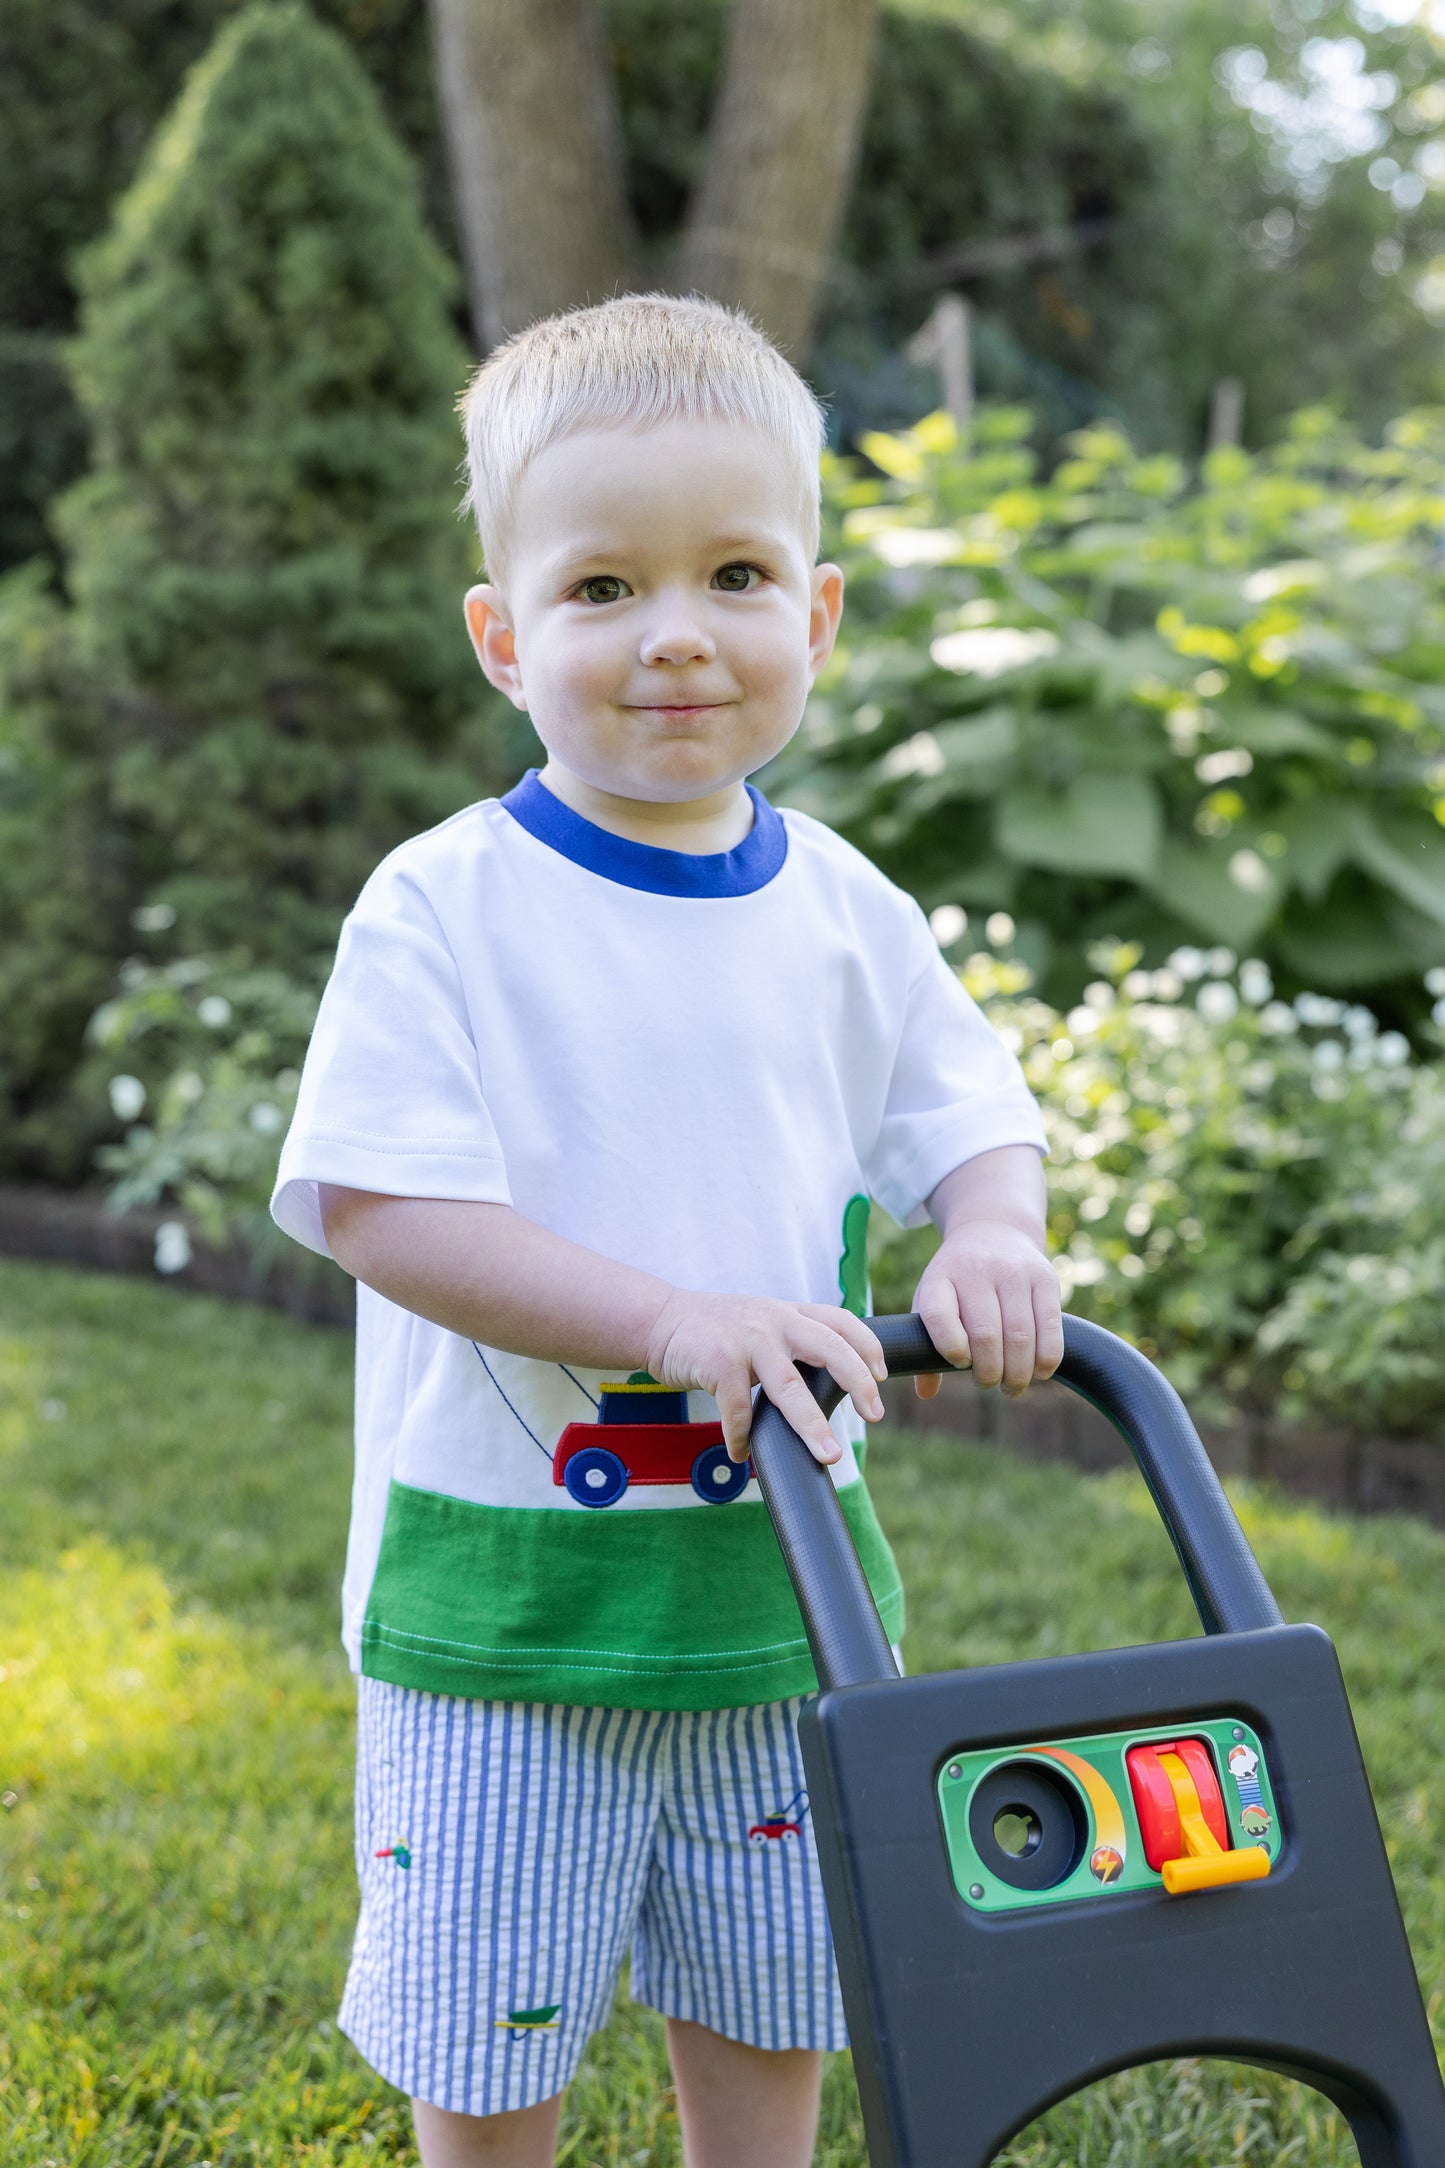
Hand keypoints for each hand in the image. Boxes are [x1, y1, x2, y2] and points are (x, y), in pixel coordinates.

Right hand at [644, 1290, 886, 1463]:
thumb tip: (833, 1377)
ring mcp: (747, 1342)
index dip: (867, 1346)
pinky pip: (739, 1410)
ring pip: (790, 1387)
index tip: (882, 1375)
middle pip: (830, 1348)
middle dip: (858, 1382)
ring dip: (811, 1425)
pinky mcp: (719, 1363)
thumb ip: (793, 1338)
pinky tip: (742, 1454)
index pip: (841, 1321)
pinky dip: (742, 1437)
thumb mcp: (761, 1320)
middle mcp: (775, 1322)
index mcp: (789, 1313)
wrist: (659, 1321)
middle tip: (876, 1414)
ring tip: (829, 1455)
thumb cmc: (716, 1330)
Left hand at [913, 1220, 1061, 1400]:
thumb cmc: (957, 1282)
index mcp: (940, 1278)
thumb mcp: (932, 1301)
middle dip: (989, 1373)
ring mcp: (1014, 1272)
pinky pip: (1051, 1327)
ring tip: (1012, 1387)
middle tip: (988, 1384)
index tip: (959, 1363)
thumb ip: (924, 1345)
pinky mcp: (1045, 1278)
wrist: (994, 1230)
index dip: (950, 1347)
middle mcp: (976, 1271)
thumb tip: (925, 1392)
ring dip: (1018, 1373)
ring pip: (1020, 1336)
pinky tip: (1039, 1372)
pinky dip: (1046, 1358)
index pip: (938, 1315)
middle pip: (985, 1335)